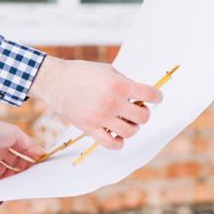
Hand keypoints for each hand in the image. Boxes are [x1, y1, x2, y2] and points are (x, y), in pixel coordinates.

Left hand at [0, 117, 41, 183]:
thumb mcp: (16, 135)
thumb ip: (30, 145)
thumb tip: (43, 154)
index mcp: (8, 143)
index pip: (24, 154)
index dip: (33, 160)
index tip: (43, 167)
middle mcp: (1, 154)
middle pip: (17, 166)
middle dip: (27, 171)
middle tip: (38, 177)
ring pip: (9, 175)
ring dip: (18, 179)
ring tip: (29, 183)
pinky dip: (6, 186)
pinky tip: (16, 188)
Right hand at [27, 57, 160, 150]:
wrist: (56, 81)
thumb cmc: (82, 73)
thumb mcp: (108, 70)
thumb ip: (125, 82)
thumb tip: (140, 95)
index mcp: (118, 85)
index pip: (150, 95)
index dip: (157, 97)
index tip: (156, 98)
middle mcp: (112, 102)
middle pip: (143, 117)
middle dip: (144, 113)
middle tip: (137, 109)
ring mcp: (101, 118)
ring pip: (130, 132)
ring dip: (132, 127)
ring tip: (125, 121)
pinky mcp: (90, 129)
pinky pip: (112, 144)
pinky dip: (118, 142)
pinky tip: (116, 134)